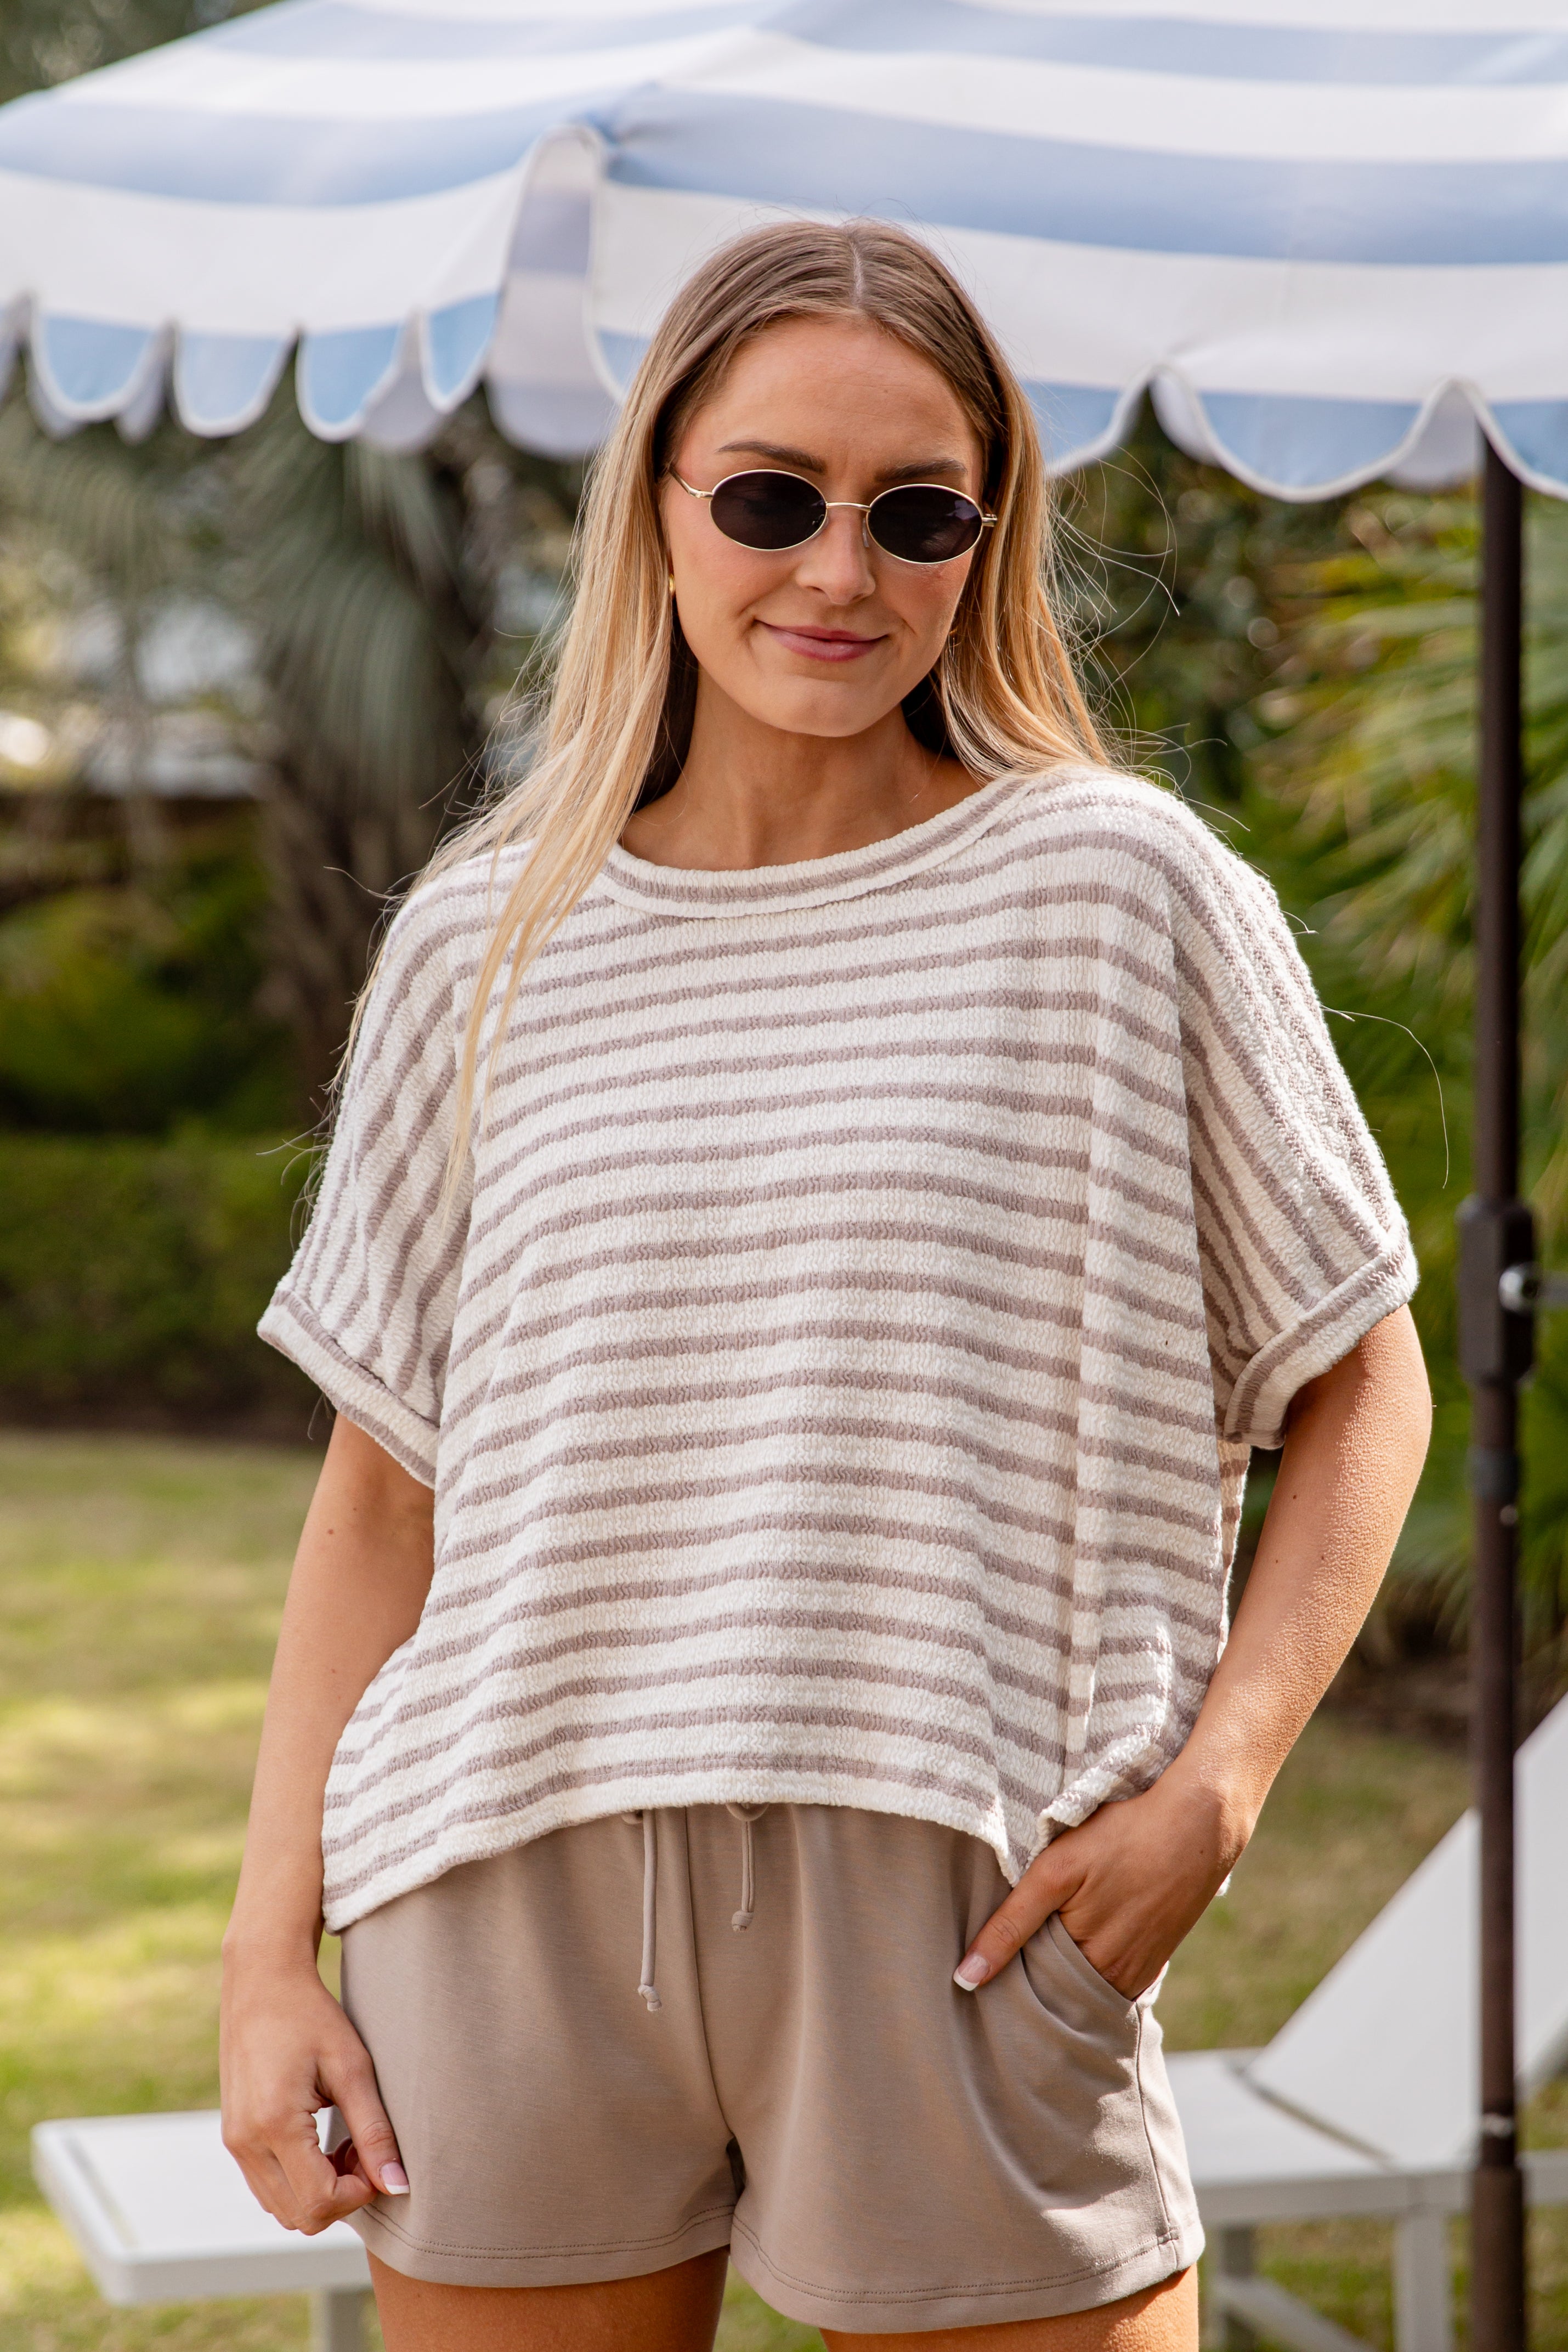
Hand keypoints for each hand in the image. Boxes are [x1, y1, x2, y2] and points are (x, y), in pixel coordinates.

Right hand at [220, 1946, 407, 2232]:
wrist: (261, 1981)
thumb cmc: (311, 2015)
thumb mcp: (352, 2067)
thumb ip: (375, 2131)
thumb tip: (399, 2186)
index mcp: (273, 2125)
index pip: (320, 2202)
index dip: (360, 2193)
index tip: (377, 2155)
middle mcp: (245, 2144)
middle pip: (301, 2216)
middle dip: (342, 2196)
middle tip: (364, 2147)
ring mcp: (235, 2143)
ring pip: (283, 2209)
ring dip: (321, 2191)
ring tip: (345, 2141)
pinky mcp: (235, 2138)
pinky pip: (268, 2187)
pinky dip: (300, 2180)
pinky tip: (322, 2140)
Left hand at [953, 1769, 1244, 1998]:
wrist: (1200, 1822)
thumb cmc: (1124, 1836)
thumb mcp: (1057, 1871)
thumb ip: (1012, 1925)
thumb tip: (966, 1978)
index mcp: (1085, 1961)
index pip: (1027, 1990)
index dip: (1001, 1981)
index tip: (973, 1977)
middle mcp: (1114, 1978)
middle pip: (1056, 1992)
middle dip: (1030, 1980)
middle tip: (1002, 1958)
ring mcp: (1139, 1972)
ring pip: (1083, 1986)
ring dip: (1061, 1973)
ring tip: (1044, 1940)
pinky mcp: (1155, 1960)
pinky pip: (1112, 1979)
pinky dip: (1090, 1967)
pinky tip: (1079, 1940)